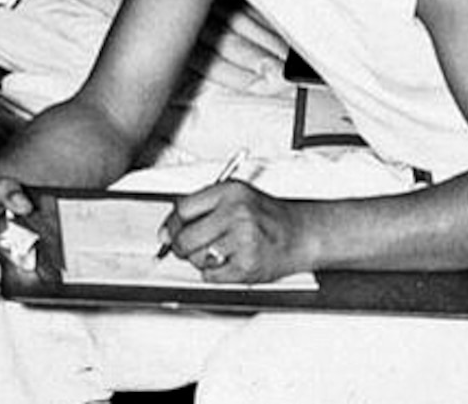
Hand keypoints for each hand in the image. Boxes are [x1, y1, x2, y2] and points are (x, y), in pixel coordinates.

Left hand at [161, 181, 309, 283]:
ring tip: (221, 251)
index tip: (169, 232)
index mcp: (230, 192)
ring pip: (197, 258)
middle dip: (181, 246)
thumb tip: (167, 231)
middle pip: (185, 237)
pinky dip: (215, 274)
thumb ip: (202, 206)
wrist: (301, 234)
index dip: (172, 224)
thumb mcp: (237, 196)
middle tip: (188, 247)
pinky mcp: (247, 265)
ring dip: (202, 259)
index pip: (183, 209)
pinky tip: (230, 262)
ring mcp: (243, 240)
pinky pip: (211, 276)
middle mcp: (236, 213)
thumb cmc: (268, 217)